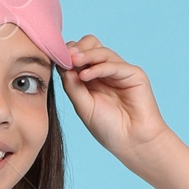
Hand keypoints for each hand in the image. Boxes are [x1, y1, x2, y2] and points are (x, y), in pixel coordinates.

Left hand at [60, 36, 170, 168]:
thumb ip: (72, 86)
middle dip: (76, 49)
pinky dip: (98, 67)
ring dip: (85, 55)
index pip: (78, 56)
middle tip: (65, 58)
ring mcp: (120, 71)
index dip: (66, 55)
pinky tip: (85, 75)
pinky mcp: (134, 74)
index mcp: (92, 78)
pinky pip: (113, 64)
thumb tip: (61, 64)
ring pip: (101, 51)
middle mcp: (106, 71)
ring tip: (72, 63)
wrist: (132, 143)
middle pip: (90, 45)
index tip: (54, 60)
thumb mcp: (83, 106)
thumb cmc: (108, 129)